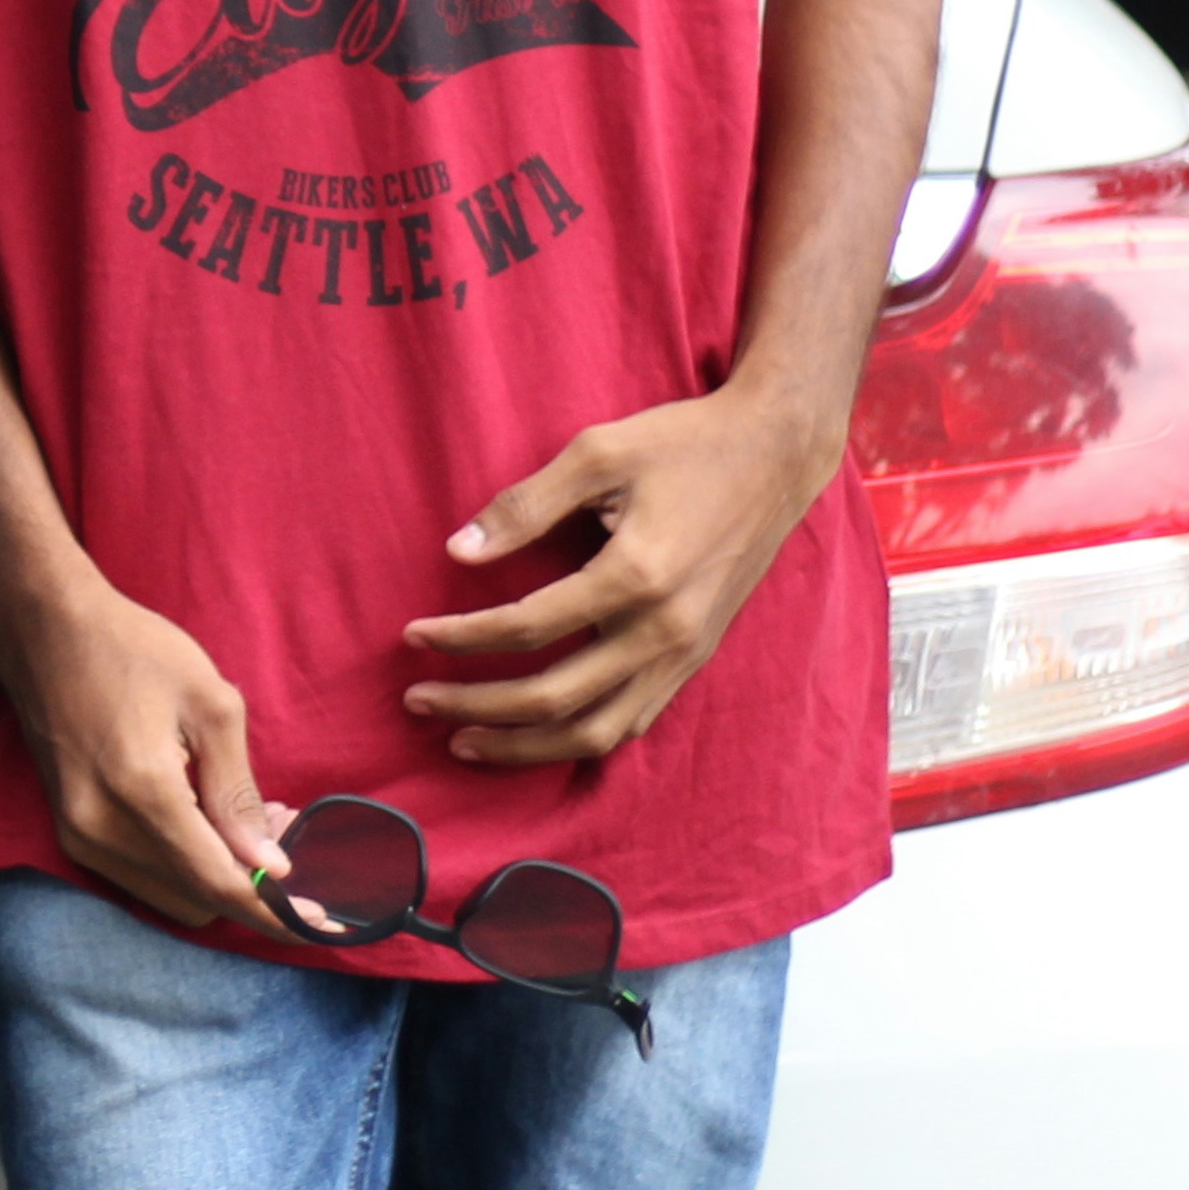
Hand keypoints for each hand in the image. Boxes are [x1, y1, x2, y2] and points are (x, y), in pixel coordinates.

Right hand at [0, 566, 298, 935]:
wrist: (43, 628)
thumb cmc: (132, 649)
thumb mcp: (209, 703)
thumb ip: (237, 791)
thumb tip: (270, 864)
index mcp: (143, 792)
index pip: (219, 883)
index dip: (275, 911)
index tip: (322, 922)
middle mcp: (102, 829)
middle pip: (197, 899)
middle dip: (250, 881)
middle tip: (282, 824)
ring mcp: (79, 835)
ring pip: (171, 896)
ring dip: (216, 874)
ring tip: (246, 817)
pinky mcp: (71, 830)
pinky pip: (143, 877)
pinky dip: (182, 864)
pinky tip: (202, 816)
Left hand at [402, 385, 847, 765]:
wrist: (776, 456)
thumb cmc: (683, 444)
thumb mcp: (597, 453)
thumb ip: (525, 506)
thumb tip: (458, 551)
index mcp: (635, 576)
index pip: (525, 628)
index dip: (460, 637)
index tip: (412, 635)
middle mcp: (664, 630)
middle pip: (553, 698)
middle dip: (476, 707)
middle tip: (417, 700)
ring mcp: (685, 653)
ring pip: (596, 732)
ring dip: (524, 745)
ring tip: (465, 741)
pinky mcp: (697, 658)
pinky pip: (632, 721)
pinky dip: (579, 738)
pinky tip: (538, 734)